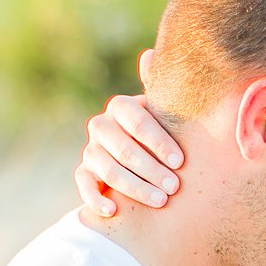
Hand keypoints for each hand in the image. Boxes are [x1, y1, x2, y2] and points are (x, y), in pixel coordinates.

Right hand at [78, 67, 182, 216]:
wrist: (142, 152)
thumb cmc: (160, 130)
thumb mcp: (164, 110)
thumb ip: (160, 89)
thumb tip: (151, 55)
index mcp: (121, 106)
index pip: (138, 121)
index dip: (159, 141)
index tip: (181, 161)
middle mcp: (101, 125)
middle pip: (125, 149)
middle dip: (151, 169)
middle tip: (175, 187)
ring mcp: (91, 149)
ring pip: (109, 169)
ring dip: (135, 187)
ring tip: (160, 200)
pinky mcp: (84, 172)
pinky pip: (84, 185)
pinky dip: (96, 199)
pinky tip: (113, 211)